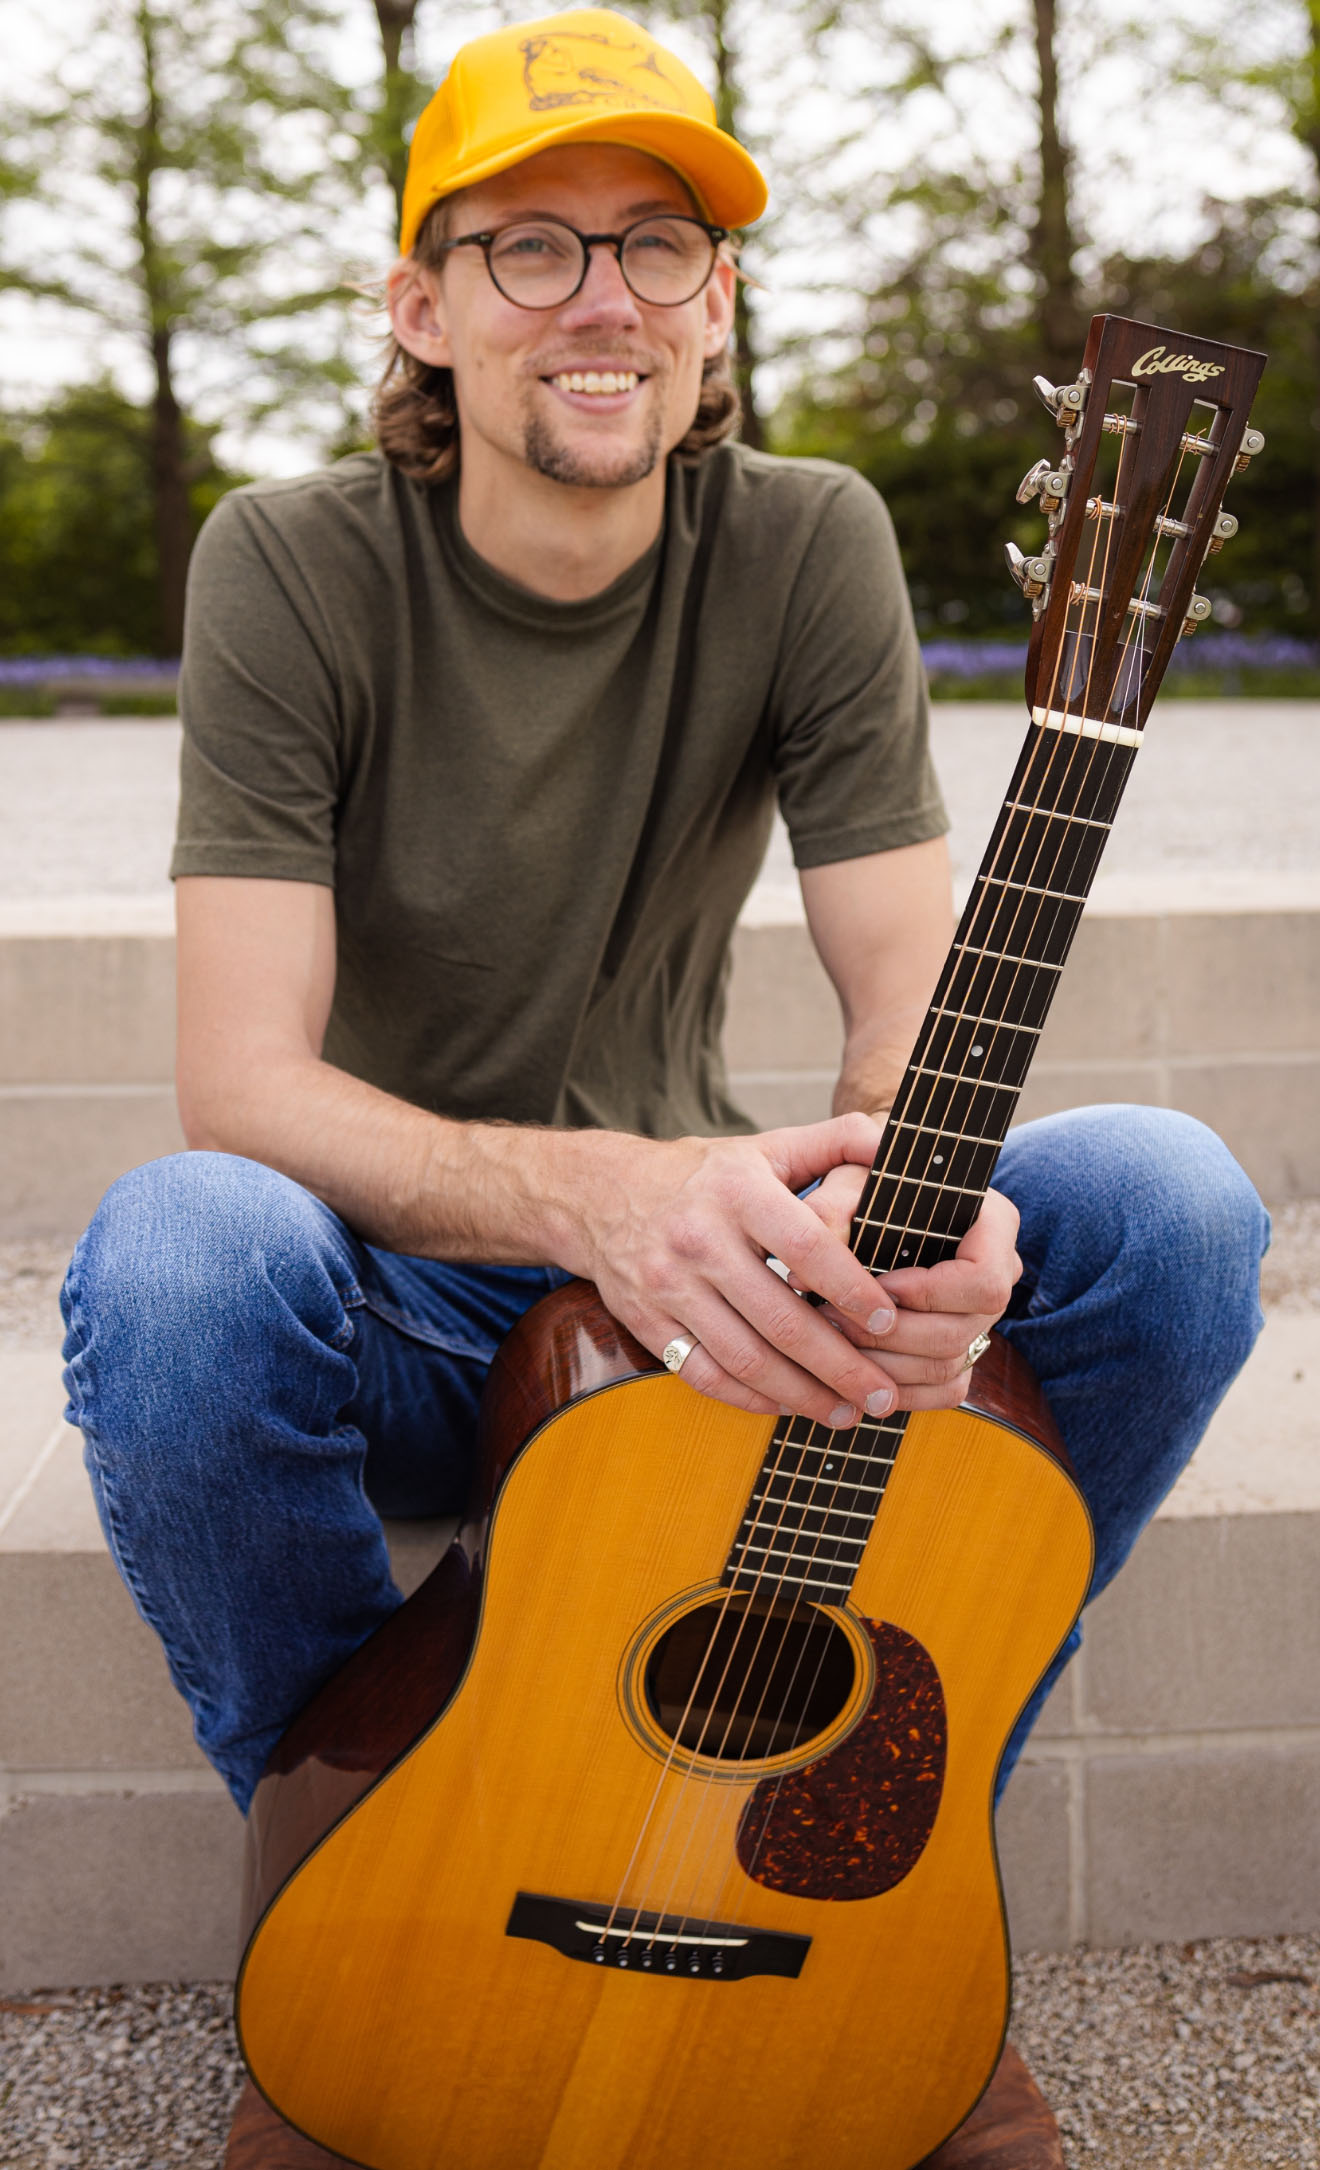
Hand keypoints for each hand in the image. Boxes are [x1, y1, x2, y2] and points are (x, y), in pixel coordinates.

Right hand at [565, 1115, 911, 1430]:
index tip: (889, 1321)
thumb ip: (837, 1140)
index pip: (804, 1246)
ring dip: (803, 1394)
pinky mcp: (647, 1322)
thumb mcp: (766, 1145)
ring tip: (848, 1411)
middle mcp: (699, 1239)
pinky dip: (752, 1400)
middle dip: (840, 1365)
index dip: (851, 1288)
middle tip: (884, 1394)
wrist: (601, 1194)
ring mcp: (669, 1286)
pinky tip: (790, 1406)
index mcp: (738, 1191)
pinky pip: (706, 1375)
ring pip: (745, 1357)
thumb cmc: (703, 1175)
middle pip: (780, 1319)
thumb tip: (897, 1150)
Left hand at [799, 1167, 1021, 1411]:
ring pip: (948, 1366)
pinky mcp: (964, 1351)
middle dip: (891, 1334)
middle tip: (832, 1320)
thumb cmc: (866, 1189)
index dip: (929, 1293)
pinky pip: (945, 1391)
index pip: (982, 1280)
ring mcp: (984, 1318)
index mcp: (994, 1225)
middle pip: (961, 1331)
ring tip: (831, 1344)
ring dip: (884, 1365)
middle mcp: (999, 1275)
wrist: (874, 1211)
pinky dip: (899, 1391)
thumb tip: (801, 1274)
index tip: (877, 1286)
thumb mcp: (850, 1183)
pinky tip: (854, 1376)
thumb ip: (830, 1211)